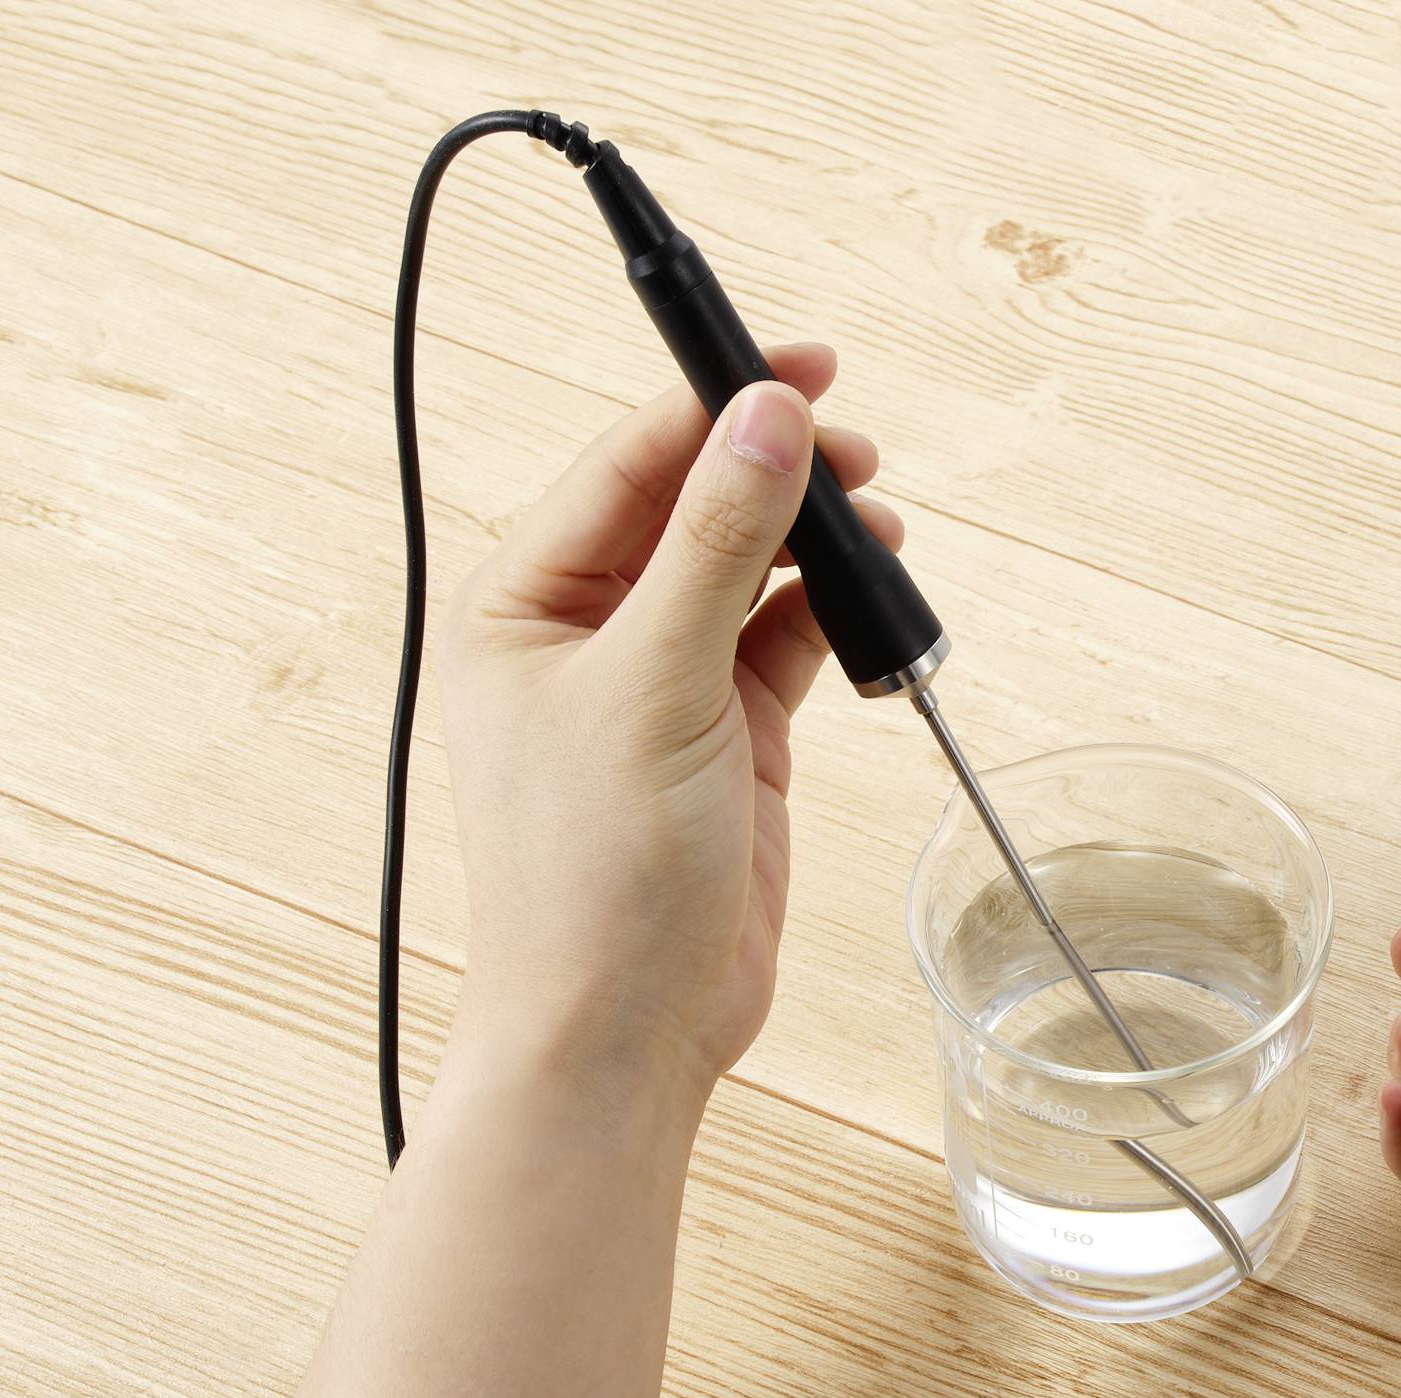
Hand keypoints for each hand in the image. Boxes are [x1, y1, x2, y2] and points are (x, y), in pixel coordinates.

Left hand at [432, 345, 903, 1140]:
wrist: (625, 1031)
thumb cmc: (592, 878)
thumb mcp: (657, 686)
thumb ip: (718, 545)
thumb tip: (764, 419)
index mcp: (521, 601)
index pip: (627, 463)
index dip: (713, 403)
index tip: (799, 364)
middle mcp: (583, 630)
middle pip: (692, 504)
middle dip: (776, 472)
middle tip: (856, 454)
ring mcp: (659, 681)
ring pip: (747, 567)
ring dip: (814, 544)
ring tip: (879, 536)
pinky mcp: (726, 732)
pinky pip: (784, 637)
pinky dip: (831, 616)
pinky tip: (872, 610)